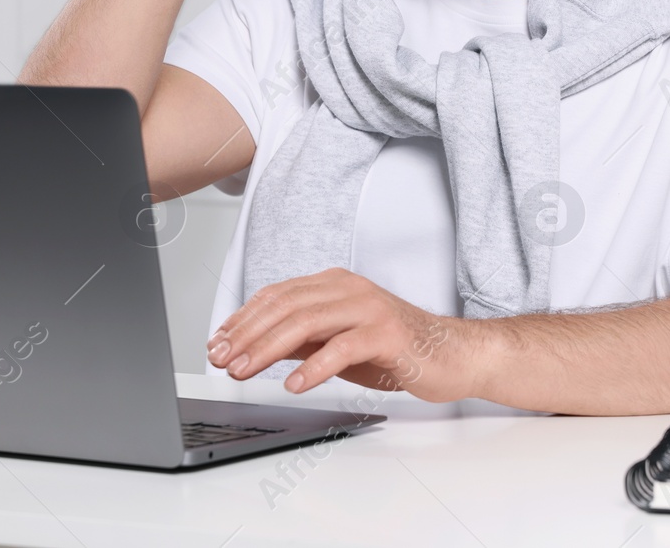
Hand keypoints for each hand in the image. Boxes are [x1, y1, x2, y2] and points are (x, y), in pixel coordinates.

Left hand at [206, 267, 478, 401]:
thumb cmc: (396, 349)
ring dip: (268, 348)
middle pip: (285, 306)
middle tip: (222, 359)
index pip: (277, 296)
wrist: (452, 355)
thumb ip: (302, 339)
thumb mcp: (338, 343)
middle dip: (247, 334)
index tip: (217, 342)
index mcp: (334, 285)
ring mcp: (368, 308)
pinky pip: (342, 347)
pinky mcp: (386, 333)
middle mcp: (349, 289)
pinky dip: (314, 366)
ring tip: (244, 370)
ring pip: (306, 322)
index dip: (242, 319)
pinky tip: (295, 384)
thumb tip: (257, 347)